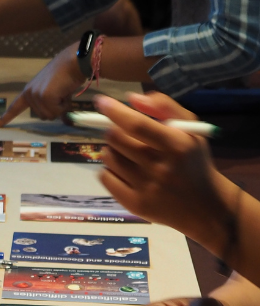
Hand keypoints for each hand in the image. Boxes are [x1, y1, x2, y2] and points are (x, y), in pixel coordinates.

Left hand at [0, 44, 84, 125]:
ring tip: (63, 91)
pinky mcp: (44, 97)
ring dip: (61, 106)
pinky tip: (65, 92)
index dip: (4, 118)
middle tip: (62, 92)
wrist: (74, 61)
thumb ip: (56, 106)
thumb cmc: (67, 76)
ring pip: (49, 115)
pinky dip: (64, 105)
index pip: (15, 107)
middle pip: (43, 116)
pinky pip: (56, 112)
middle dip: (56, 108)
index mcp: (28, 91)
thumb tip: (67, 122)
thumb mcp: (57, 93)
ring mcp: (35, 95)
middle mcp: (29, 94)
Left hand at [97, 92, 239, 252]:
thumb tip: (132, 98)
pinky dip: (108, 170)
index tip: (101, 102)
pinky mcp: (135, 204)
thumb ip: (165, 108)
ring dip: (110, 150)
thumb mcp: (191, 130)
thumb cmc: (193, 161)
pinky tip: (122, 170)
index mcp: (177, 145)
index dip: (116, 112)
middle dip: (112, 131)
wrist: (204, 206)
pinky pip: (106, 178)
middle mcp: (161, 167)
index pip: (138, 125)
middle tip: (119, 132)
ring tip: (124, 152)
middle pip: (117, 140)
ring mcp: (147, 188)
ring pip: (109, 158)